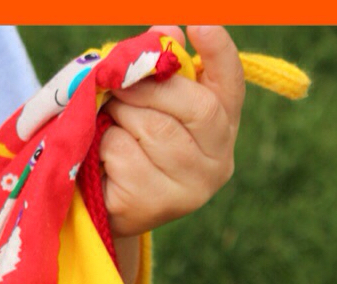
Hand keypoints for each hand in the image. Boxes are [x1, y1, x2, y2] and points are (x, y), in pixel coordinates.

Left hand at [100, 25, 245, 237]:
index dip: (219, 53)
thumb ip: (157, 69)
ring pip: (156, 129)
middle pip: (197, 107)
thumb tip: (166, 29)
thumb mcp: (145, 103)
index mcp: (223, 126)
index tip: (201, 24)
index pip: (231, 84)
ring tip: (111, 120)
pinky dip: (106, 145)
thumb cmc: (130, 143)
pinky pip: (125, 154)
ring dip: (122, 115)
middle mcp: (219, 160)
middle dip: (149, 88)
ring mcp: (192, 188)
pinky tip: (105, 157)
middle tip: (117, 82)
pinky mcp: (157, 204)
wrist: (108, 206)